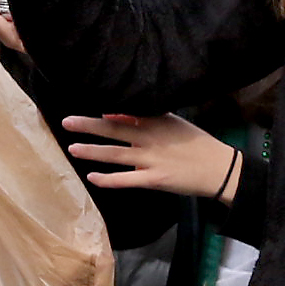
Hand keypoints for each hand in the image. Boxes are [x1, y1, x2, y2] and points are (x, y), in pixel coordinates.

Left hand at [62, 111, 239, 196]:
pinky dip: (108, 179)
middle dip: (89, 126)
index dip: (103, 112)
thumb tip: (119, 114)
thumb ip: (149, 117)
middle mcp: (150, 138)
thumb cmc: (195, 144)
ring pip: (115, 155)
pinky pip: (126, 180)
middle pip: (114, 130)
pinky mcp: (154, 179)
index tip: (81, 105)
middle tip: (66, 122)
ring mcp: (151, 160)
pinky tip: (93, 177)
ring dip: (92, 151)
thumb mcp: (174, 122)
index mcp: (156, 121)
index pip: (124, 114)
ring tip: (72, 148)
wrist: (218, 168)